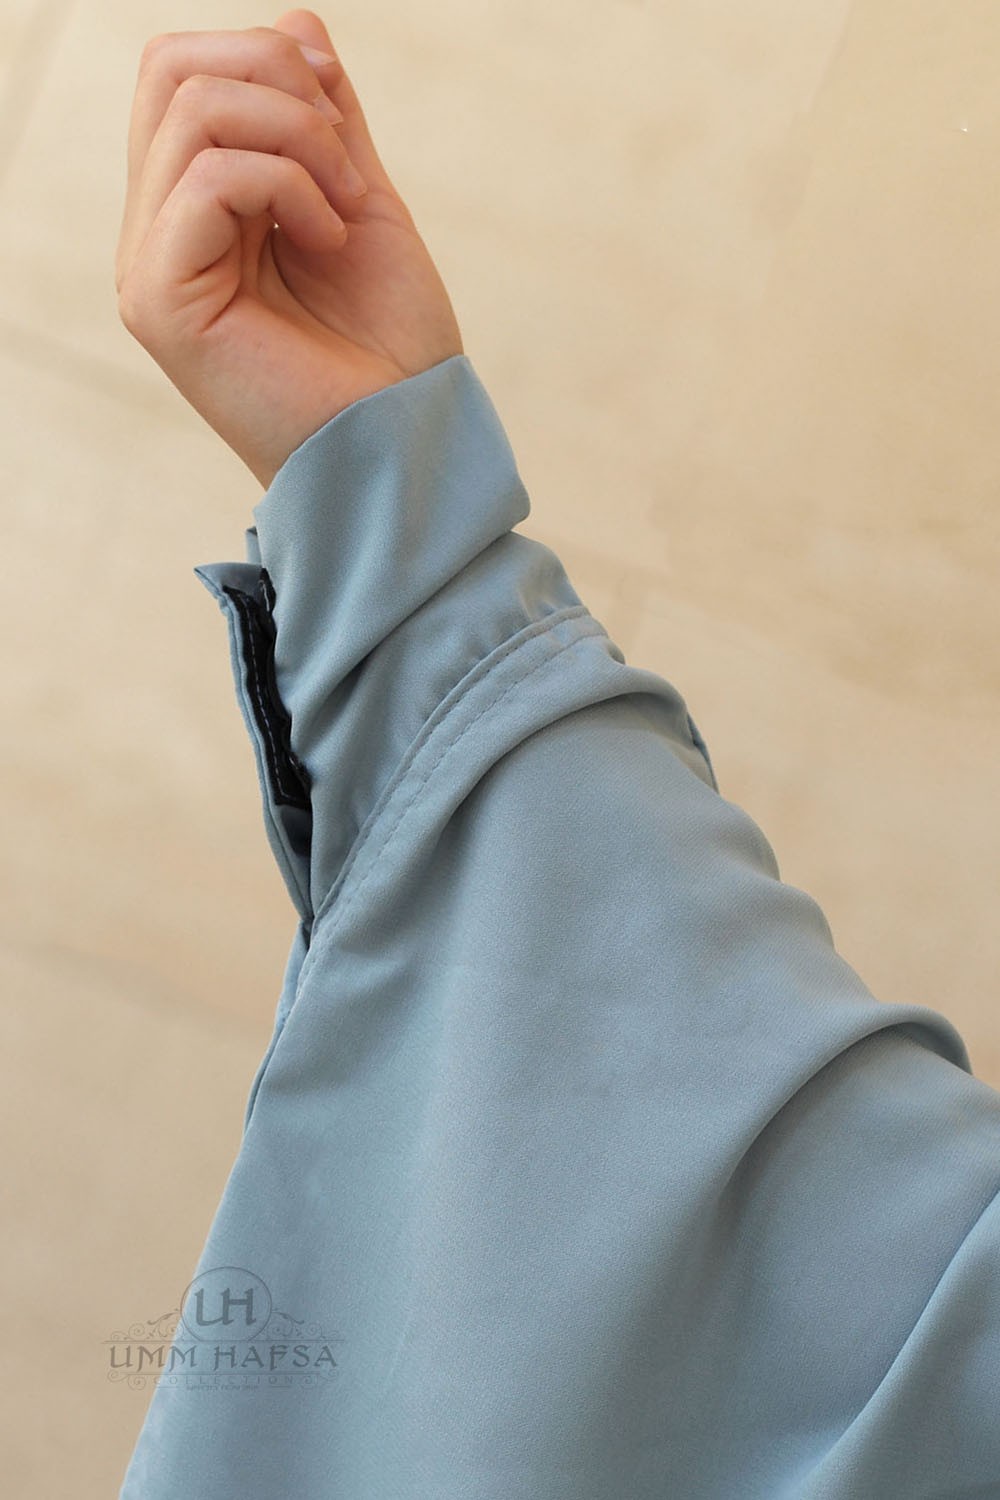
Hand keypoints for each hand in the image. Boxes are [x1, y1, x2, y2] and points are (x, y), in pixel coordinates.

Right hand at [115, 8, 463, 487]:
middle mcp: (159, 232)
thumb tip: (296, 23)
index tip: (342, 116)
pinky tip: (329, 240)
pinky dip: (288, 184)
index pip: (187, 72)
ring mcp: (151, 267)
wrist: (409, 439)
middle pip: (173, 67)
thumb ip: (322, 120)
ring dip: (298, 135)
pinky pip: (206, 176)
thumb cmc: (389, 344)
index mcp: (194, 210)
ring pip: (190, 106)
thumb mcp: (358, 201)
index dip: (270, 58)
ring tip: (343, 210)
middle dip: (280, 78)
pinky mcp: (160, 301)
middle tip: (345, 162)